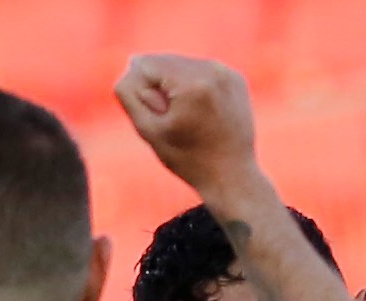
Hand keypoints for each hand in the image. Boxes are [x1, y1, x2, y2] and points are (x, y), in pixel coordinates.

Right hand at [116, 54, 261, 200]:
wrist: (231, 175)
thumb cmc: (187, 159)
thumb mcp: (148, 130)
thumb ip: (130, 95)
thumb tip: (130, 66)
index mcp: (190, 84)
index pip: (145, 64)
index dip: (141, 91)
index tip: (158, 116)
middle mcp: (212, 70)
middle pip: (165, 61)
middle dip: (158, 86)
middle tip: (173, 119)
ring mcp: (227, 72)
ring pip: (183, 64)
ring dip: (175, 85)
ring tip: (189, 118)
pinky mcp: (235, 78)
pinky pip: (201, 71)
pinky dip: (193, 87)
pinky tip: (202, 114)